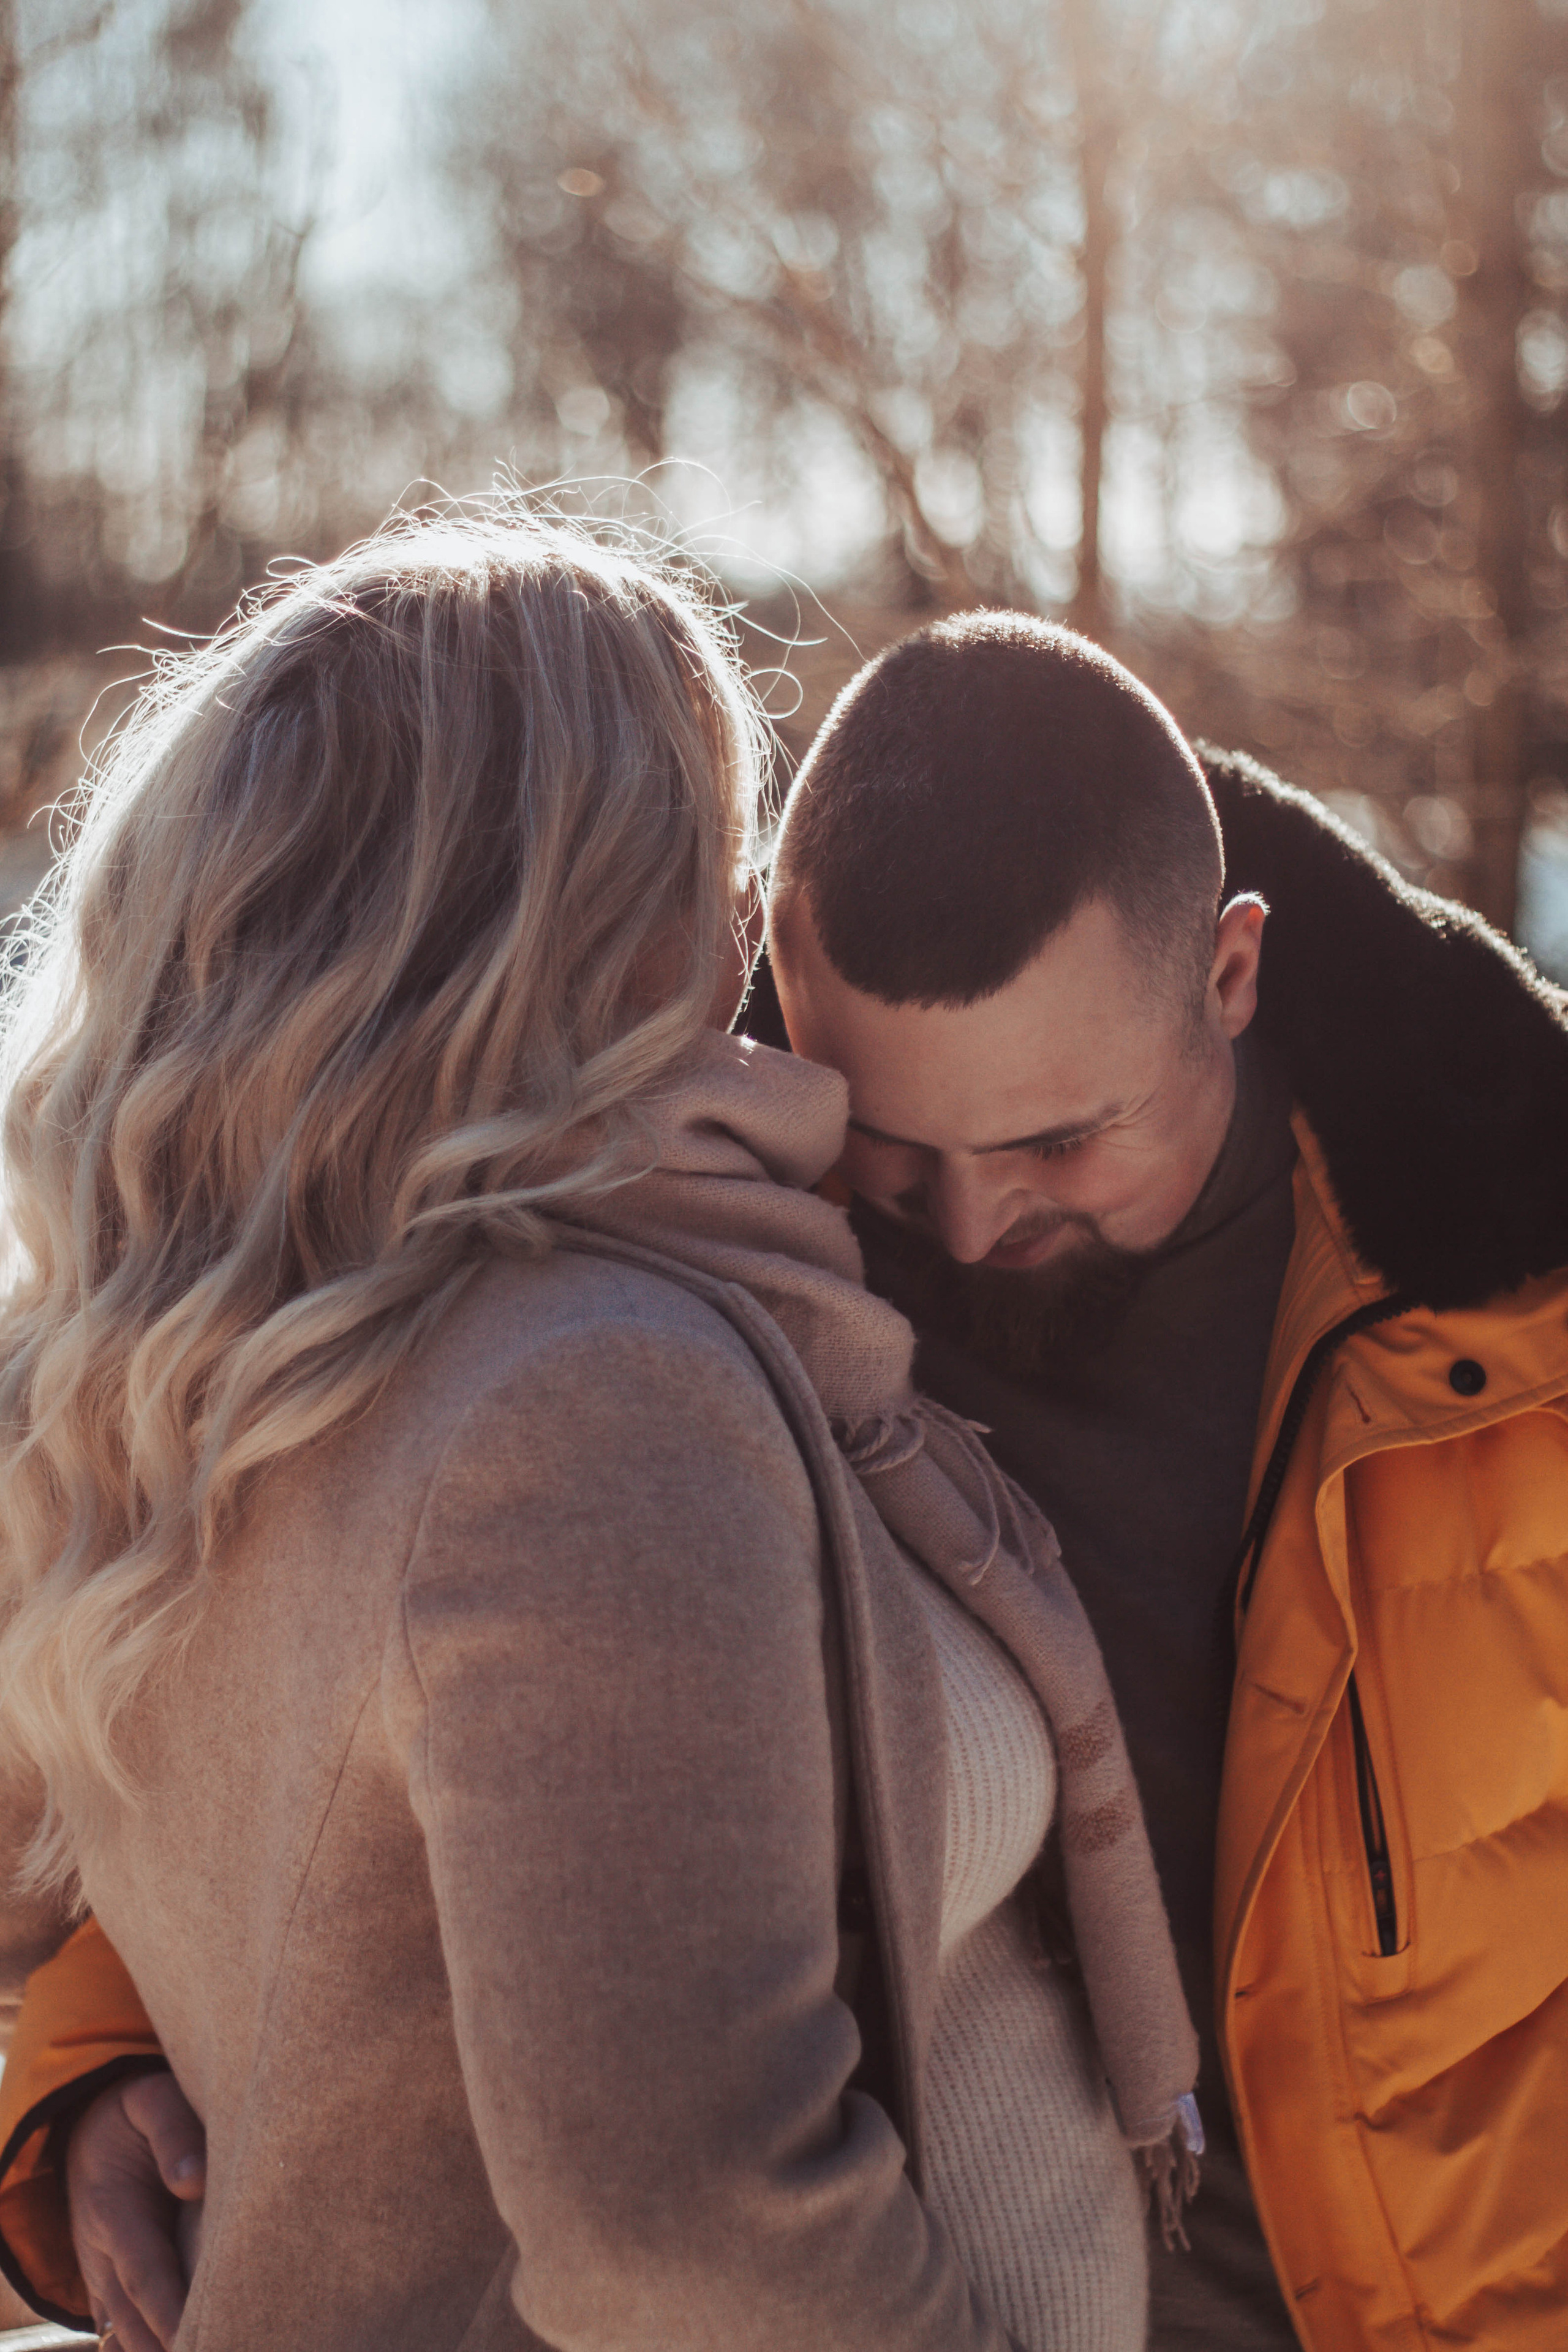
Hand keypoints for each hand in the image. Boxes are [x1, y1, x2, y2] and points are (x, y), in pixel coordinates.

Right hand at [66, 2069, 204, 2351]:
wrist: (84, 2128)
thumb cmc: (132, 2113)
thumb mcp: (149, 2100)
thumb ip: (173, 2131)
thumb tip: (195, 2179)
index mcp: (114, 2211)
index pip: (146, 2274)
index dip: (169, 2312)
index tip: (195, 2338)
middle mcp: (101, 2253)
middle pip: (134, 2318)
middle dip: (166, 2346)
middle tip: (214, 2347)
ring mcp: (101, 2273)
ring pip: (125, 2330)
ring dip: (154, 2349)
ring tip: (205, 2348)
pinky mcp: (108, 2283)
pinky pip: (120, 2325)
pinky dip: (140, 2345)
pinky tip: (171, 2350)